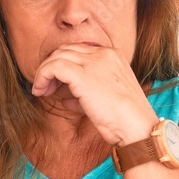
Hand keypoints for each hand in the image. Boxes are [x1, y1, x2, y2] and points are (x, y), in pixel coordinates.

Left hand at [29, 43, 158, 145]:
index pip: (79, 50)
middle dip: (52, 66)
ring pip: (56, 56)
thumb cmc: (126, 119)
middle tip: (46, 87)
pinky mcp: (82, 75)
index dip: (64, 64)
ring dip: (44, 73)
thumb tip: (67, 98)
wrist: (138, 128)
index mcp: (113, 55)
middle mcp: (103, 53)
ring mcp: (93, 62)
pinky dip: (42, 77)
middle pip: (65, 50)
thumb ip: (90, 90)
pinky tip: (40, 91)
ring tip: (41, 90)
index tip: (57, 83)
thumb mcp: (110, 97)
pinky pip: (53, 67)